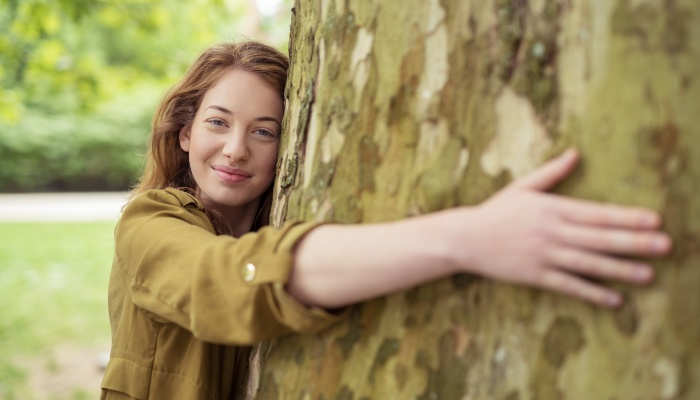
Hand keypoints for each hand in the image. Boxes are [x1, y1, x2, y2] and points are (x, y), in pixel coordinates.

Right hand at [447, 149, 671, 307]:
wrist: (465, 238)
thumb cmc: (495, 211)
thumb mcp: (522, 187)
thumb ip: (552, 173)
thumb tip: (576, 153)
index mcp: (552, 208)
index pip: (597, 213)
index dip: (627, 217)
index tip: (654, 220)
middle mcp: (552, 232)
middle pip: (600, 238)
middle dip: (635, 242)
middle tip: (665, 245)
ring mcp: (544, 255)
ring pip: (589, 263)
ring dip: (620, 269)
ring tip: (649, 274)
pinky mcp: (535, 276)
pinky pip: (569, 285)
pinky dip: (592, 293)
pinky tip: (614, 300)